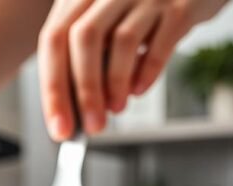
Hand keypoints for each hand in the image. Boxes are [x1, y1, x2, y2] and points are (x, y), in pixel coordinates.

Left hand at [38, 0, 226, 138]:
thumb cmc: (139, 9)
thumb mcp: (104, 21)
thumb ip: (86, 57)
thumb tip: (74, 109)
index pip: (54, 39)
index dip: (53, 88)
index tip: (59, 126)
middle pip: (84, 39)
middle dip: (85, 91)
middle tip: (92, 125)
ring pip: (122, 40)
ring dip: (116, 83)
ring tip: (116, 108)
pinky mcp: (179, 5)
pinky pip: (161, 42)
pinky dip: (148, 72)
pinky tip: (139, 89)